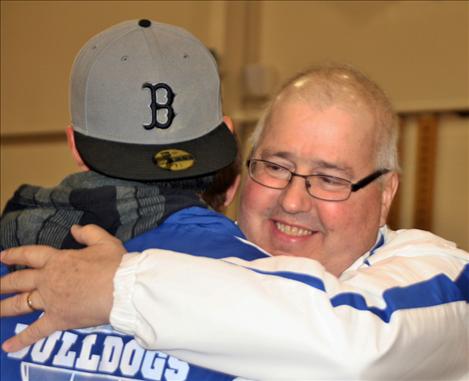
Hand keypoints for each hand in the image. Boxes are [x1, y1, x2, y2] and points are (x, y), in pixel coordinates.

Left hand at [0, 224, 125, 352]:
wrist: (121, 289)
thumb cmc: (114, 264)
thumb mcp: (105, 241)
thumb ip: (88, 232)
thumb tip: (74, 229)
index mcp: (58, 260)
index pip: (30, 255)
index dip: (14, 255)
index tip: (2, 257)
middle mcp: (48, 280)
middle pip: (19, 280)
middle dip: (3, 283)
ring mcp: (50, 301)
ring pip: (20, 304)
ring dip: (4, 307)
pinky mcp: (57, 319)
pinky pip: (36, 331)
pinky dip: (22, 340)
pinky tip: (8, 347)